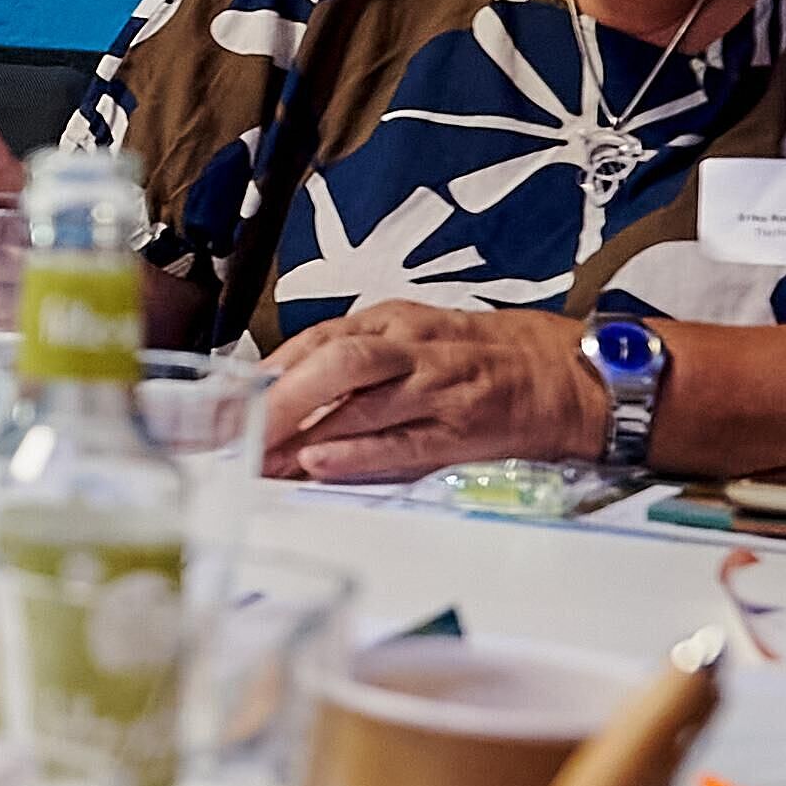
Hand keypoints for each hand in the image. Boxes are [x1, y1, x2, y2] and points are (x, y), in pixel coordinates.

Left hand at [266, 300, 603, 482]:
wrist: (563, 374)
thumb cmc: (475, 358)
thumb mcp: (409, 339)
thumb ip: (349, 361)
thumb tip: (274, 396)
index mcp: (393, 322)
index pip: (317, 340)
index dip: (267, 372)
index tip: (223, 402)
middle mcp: (412, 348)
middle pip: (336, 362)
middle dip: (278, 399)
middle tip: (233, 434)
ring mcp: (439, 388)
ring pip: (363, 402)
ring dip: (304, 432)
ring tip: (259, 461)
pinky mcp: (464, 429)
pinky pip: (404, 442)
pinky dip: (359, 452)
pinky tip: (320, 463)